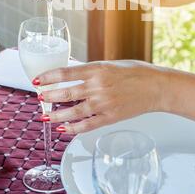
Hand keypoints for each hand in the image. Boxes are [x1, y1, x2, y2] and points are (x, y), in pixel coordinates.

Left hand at [35, 61, 165, 133]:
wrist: (156, 87)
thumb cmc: (136, 72)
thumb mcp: (111, 64)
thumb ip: (93, 70)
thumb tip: (74, 74)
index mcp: (98, 69)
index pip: (66, 72)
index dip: (49, 77)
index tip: (37, 80)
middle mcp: (98, 86)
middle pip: (66, 93)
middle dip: (49, 96)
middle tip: (39, 98)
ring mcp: (104, 103)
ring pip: (73, 112)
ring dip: (56, 115)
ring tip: (45, 116)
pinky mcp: (110, 117)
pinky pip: (87, 125)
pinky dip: (73, 129)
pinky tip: (64, 129)